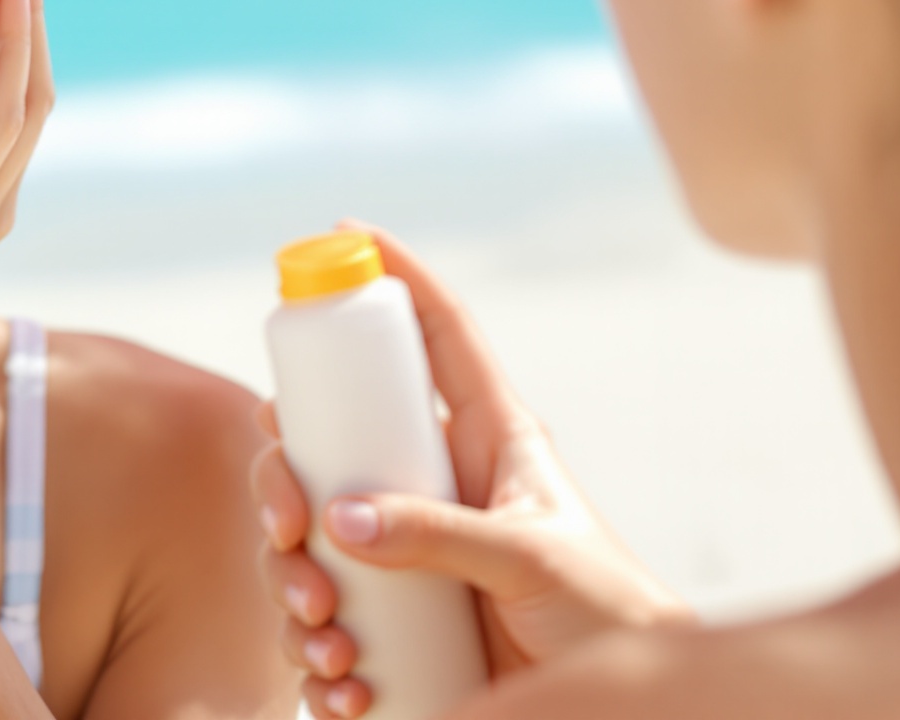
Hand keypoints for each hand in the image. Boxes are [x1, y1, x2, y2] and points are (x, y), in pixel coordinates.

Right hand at [252, 226, 690, 718]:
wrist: (616, 708)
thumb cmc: (604, 614)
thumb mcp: (531, 559)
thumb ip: (443, 532)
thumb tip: (340, 518)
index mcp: (483, 439)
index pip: (438, 337)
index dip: (397, 276)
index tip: (346, 228)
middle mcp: (434, 482)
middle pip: (328, 439)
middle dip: (283, 481)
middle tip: (288, 530)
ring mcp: (407, 548)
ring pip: (306, 536)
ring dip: (292, 587)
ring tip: (329, 641)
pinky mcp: (393, 618)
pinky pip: (319, 622)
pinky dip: (312, 657)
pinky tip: (341, 687)